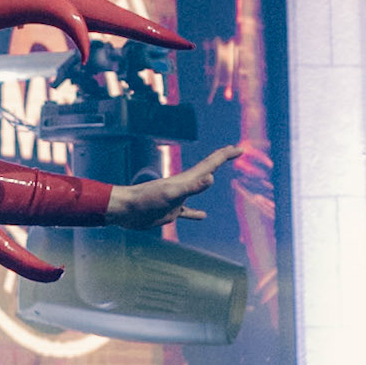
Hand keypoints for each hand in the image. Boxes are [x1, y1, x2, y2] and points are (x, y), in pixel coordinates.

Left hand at [104, 145, 241, 229]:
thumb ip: (191, 187)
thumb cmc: (146, 201)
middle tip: (233, 151)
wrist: (126, 210)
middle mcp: (183, 185)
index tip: (239, 149)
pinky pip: (187, 211)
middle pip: (206, 169)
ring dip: (208, 181)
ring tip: (216, 176)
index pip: (210, 164)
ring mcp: (177, 198)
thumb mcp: (171, 194)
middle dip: (220, 159)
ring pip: (197, 187)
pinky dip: (196, 212)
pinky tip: (202, 215)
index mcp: (186, 179)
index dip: (225, 155)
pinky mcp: (171, 211)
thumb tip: (211, 177)